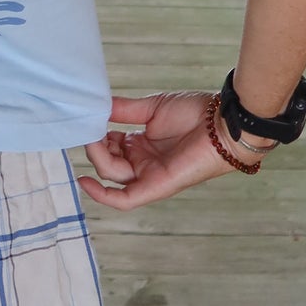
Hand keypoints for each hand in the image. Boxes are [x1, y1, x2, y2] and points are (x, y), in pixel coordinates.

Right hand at [79, 91, 254, 210]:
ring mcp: (148, 176)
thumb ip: (123, 110)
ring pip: (111, 176)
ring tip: (95, 138)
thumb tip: (97, 106)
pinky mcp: (156, 187)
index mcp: (141, 145)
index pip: (107, 147)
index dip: (95, 135)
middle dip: (94, 146)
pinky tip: (84, 182)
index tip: (87, 118)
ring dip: (97, 157)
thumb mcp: (152, 108)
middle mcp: (142, 163)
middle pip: (106, 163)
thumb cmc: (195, 113)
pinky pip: (124, 200)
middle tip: (90, 127)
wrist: (221, 122)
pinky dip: (103, 196)